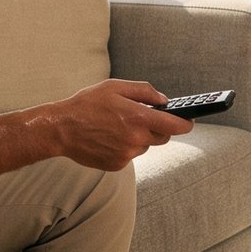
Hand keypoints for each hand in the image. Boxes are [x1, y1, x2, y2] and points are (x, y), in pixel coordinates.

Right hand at [57, 80, 193, 170]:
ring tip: (117, 125)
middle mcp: (136, 139)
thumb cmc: (86, 104)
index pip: (176, 125)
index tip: (189, 120)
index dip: (186, 123)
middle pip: (163, 136)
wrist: (61, 129)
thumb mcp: (115, 87)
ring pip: (145, 145)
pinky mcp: (117, 164)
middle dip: (159, 127)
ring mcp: (127, 154)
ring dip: (139, 136)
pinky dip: (125, 146)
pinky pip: (130, 154)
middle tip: (145, 117)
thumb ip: (144, 91)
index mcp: (138, 118)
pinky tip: (109, 137)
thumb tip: (164, 101)